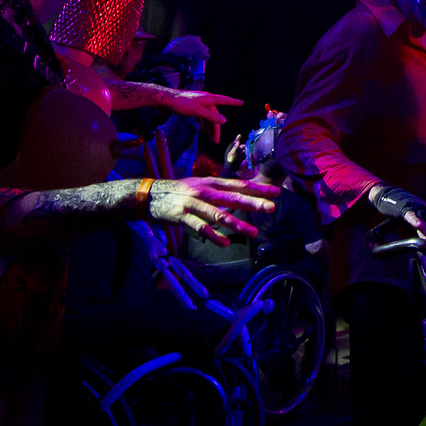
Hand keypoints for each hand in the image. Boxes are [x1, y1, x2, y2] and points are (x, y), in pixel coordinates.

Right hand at [145, 176, 278, 246]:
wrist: (149, 195)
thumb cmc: (179, 192)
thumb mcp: (200, 185)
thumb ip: (218, 190)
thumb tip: (240, 195)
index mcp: (210, 183)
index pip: (238, 184)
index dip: (257, 188)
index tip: (275, 192)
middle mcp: (204, 191)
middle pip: (233, 197)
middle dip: (253, 203)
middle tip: (271, 208)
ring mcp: (193, 204)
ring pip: (219, 214)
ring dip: (237, 224)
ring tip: (252, 232)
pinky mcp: (182, 216)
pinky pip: (200, 228)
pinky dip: (213, 235)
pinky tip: (225, 242)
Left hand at [151, 87, 243, 142]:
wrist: (165, 100)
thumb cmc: (180, 103)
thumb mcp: (196, 111)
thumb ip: (210, 116)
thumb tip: (224, 120)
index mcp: (208, 99)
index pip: (223, 100)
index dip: (232, 102)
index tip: (241, 103)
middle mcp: (204, 100)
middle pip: (215, 115)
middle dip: (216, 128)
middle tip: (216, 141)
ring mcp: (198, 104)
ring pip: (207, 117)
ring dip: (209, 128)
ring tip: (210, 139)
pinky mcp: (191, 108)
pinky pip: (201, 117)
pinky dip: (203, 124)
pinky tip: (202, 131)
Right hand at [368, 183, 425, 233]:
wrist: (386, 194)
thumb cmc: (399, 209)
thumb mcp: (411, 218)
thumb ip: (416, 227)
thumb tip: (420, 241)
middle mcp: (423, 208)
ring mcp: (414, 207)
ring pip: (424, 222)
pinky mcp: (404, 207)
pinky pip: (411, 215)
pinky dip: (415, 220)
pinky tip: (418, 226)